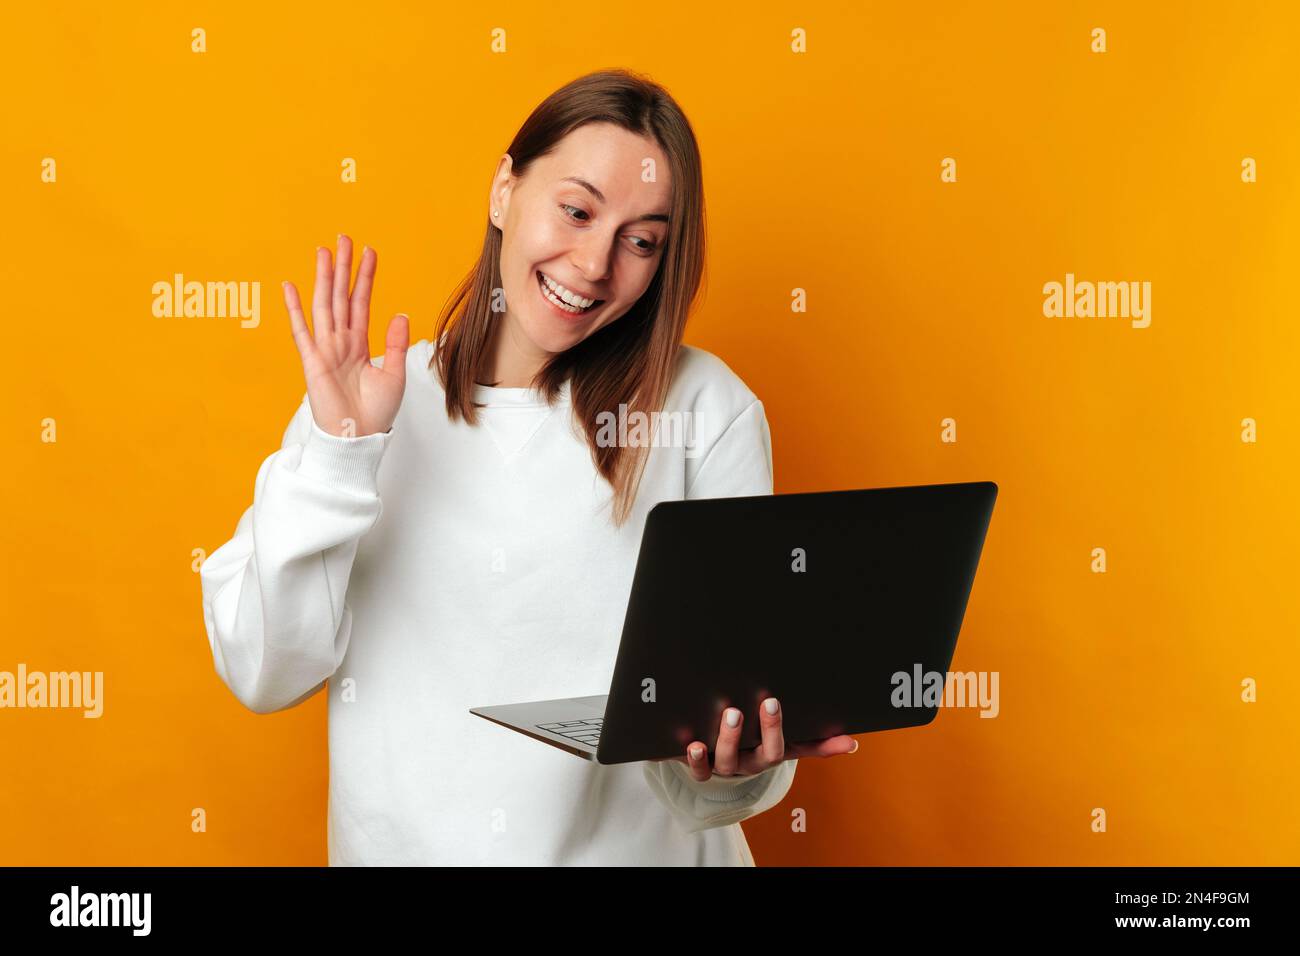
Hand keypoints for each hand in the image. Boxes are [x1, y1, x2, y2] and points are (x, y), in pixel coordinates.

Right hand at [282, 234, 408, 437]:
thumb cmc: (375, 413)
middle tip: (344, 238)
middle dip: (343, 267)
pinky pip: (302, 331)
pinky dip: (295, 309)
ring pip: (324, 305)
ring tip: (324, 251)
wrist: (359, 438)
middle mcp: (341, 342)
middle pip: (341, 296)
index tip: (369, 252)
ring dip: (324, 278)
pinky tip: (290, 286)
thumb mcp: (393, 375)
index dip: (365, 277)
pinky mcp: (312, 362)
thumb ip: (395, 344)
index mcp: (359, 344)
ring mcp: (325, 349)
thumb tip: (400, 314)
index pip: (362, 302)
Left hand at [649, 697, 857, 781]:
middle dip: (752, 733)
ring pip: (724, 761)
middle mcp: (746, 764)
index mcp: (768, 756)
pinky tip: (694, 744)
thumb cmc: (759, 746)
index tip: (773, 701)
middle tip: (750, 707)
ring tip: (727, 715)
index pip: (778, 748)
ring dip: (726, 740)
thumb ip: (818, 745)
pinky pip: (697, 769)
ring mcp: (723, 766)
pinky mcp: (700, 766)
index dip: (775, 729)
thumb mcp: (788, 744)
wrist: (724, 761)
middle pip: (752, 756)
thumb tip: (852, 744)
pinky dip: (695, 759)